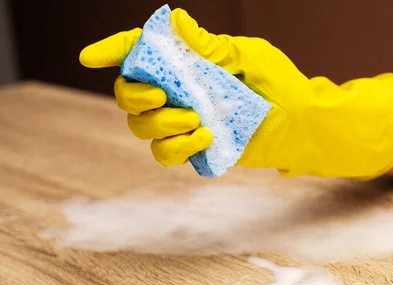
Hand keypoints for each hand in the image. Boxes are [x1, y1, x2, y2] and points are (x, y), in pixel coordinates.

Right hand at [80, 8, 392, 178]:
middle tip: (163, 99)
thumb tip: (175, 20)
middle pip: (130, 95)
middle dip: (136, 97)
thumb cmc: (279, 83)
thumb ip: (209, 45)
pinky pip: (166, 154)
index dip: (113, 51)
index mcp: (189, 63)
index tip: (89, 56)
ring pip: (142, 128)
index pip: (142, 53)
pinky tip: (204, 139)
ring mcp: (186, 121)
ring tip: (198, 122)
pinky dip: (177, 149)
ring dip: (162, 125)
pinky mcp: (196, 148)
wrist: (301, 124)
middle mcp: (180, 92)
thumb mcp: (247, 56)